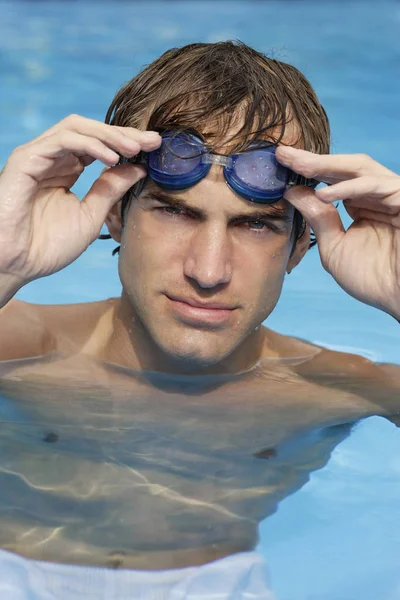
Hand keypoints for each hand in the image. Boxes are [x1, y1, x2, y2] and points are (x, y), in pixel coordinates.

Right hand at [0, 115, 160, 301]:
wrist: (16, 265)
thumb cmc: (47, 246)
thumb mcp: (90, 215)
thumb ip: (111, 190)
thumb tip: (139, 169)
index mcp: (66, 170)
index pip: (99, 145)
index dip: (126, 143)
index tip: (154, 147)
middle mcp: (52, 159)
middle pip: (90, 130)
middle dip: (123, 134)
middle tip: (151, 141)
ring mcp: (38, 156)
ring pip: (76, 127)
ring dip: (109, 135)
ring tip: (134, 148)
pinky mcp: (26, 159)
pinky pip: (62, 141)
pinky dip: (89, 145)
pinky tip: (111, 158)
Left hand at [276, 146, 399, 319]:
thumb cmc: (372, 278)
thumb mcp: (334, 247)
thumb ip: (317, 219)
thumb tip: (292, 191)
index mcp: (362, 204)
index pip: (333, 179)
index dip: (308, 170)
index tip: (280, 163)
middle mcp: (377, 195)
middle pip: (344, 168)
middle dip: (312, 161)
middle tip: (284, 154)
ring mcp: (392, 194)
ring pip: (359, 168)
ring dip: (326, 166)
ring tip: (298, 166)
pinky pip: (376, 185)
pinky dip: (349, 188)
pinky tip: (324, 195)